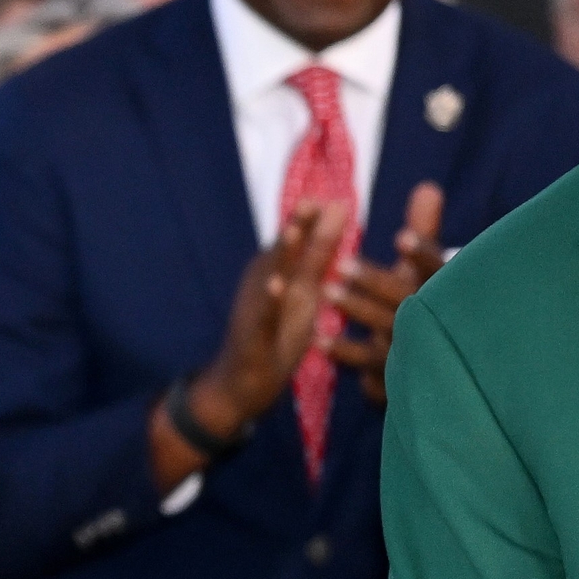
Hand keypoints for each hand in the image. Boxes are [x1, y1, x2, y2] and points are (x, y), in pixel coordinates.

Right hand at [193, 197, 354, 431]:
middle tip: (313, 200)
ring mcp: (255, 309)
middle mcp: (265, 285)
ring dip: (280, 254)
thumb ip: (319, 252)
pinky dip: (267, 300)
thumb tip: (338, 209)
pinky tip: (275, 286)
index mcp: (281, 272)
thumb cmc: (277, 334)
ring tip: (293, 232)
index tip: (336, 196)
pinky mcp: (252, 334)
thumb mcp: (304, 290)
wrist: (241, 383)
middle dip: (297, 226)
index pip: (300, 241)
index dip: (314, 218)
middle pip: (283, 252)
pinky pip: (260, 315)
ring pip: (269, 277)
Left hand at [322, 181, 445, 402]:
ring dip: (358, 310)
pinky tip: (318, 340)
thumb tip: (427, 186)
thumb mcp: (426, 269)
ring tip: (327, 292)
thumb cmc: (426, 305)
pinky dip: (345, 353)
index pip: (439, 269)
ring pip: (388, 329)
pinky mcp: (397, 374)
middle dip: (377, 281)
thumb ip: (426, 230)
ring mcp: (418, 348)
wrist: (440, 366)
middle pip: (409, 298)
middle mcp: (436, 318)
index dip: (424, 254)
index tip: (400, 237)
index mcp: (447, 289)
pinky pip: (371, 365)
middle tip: (341, 263)